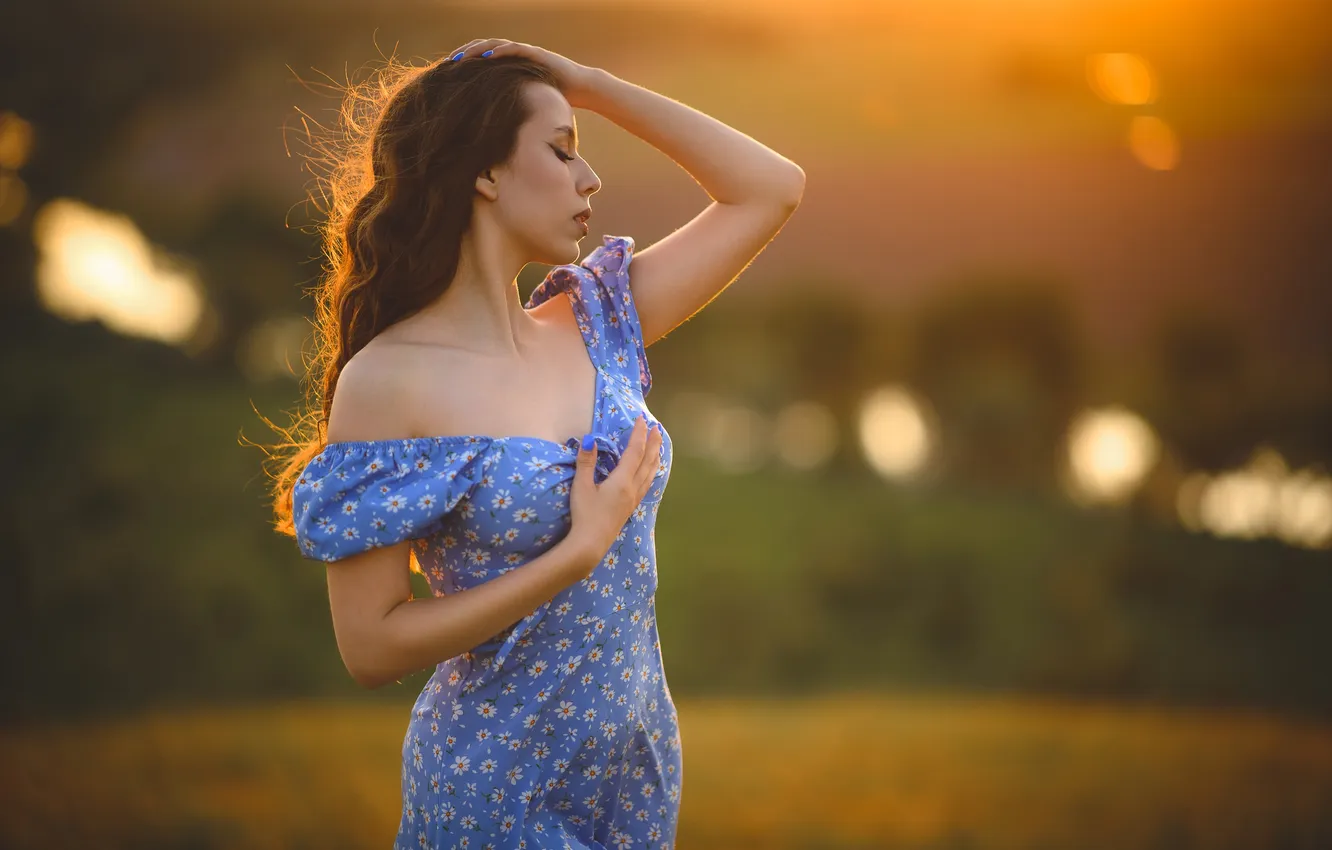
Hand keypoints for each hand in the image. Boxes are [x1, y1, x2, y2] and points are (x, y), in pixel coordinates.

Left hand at [443, 39, 601, 108]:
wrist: (581, 89)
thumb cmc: (555, 97)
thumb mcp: (527, 101)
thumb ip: (512, 103)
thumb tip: (492, 123)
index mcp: (511, 65)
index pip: (483, 59)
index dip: (466, 63)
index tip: (449, 72)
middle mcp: (515, 54)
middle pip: (484, 48)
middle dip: (465, 54)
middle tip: (447, 63)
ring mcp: (525, 52)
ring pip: (496, 45)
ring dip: (477, 50)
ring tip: (462, 58)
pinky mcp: (536, 54)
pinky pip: (515, 49)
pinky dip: (501, 51)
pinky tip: (488, 56)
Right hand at [565, 414, 663, 578]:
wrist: (591, 543)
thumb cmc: (585, 514)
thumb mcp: (582, 486)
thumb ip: (586, 462)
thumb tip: (589, 439)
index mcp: (623, 480)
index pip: (635, 451)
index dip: (639, 433)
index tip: (642, 419)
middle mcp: (633, 487)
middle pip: (648, 460)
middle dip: (653, 443)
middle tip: (657, 428)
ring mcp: (634, 498)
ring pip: (650, 473)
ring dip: (655, 456)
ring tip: (659, 446)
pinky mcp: (632, 507)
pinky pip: (647, 483)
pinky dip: (652, 472)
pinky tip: (651, 473)